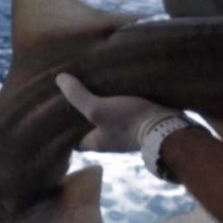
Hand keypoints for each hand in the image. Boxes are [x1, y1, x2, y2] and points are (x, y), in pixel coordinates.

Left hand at [55, 73, 179, 151]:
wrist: (168, 126)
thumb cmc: (128, 121)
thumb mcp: (97, 109)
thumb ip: (77, 96)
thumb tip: (59, 80)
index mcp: (95, 143)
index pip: (73, 142)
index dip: (63, 132)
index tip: (54, 118)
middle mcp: (109, 140)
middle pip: (89, 128)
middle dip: (80, 115)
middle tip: (70, 95)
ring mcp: (125, 132)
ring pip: (105, 118)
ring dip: (99, 105)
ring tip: (88, 85)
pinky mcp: (139, 121)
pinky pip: (121, 111)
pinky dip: (114, 101)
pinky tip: (111, 86)